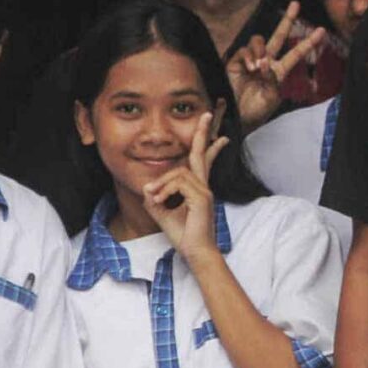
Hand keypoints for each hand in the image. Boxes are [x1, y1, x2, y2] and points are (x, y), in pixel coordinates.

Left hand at [142, 112, 228, 263]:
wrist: (194, 252)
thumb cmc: (183, 234)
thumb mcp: (162, 212)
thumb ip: (155, 198)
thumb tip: (147, 188)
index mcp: (197, 188)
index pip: (202, 163)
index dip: (208, 147)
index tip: (221, 137)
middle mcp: (203, 187)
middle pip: (200, 154)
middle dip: (202, 133)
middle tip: (205, 114)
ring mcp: (205, 192)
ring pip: (179, 173)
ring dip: (162, 183)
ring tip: (153, 198)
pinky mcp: (202, 199)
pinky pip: (179, 185)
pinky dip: (165, 191)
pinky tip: (160, 201)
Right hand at [226, 1, 325, 131]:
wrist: (236, 119)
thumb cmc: (256, 112)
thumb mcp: (271, 99)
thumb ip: (272, 79)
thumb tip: (265, 61)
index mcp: (279, 72)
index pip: (295, 54)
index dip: (308, 43)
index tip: (322, 31)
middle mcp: (266, 63)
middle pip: (278, 36)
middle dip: (287, 20)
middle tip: (295, 4)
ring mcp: (250, 61)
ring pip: (259, 41)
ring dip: (260, 49)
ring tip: (258, 67)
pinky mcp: (235, 63)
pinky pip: (243, 51)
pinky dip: (248, 57)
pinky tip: (251, 69)